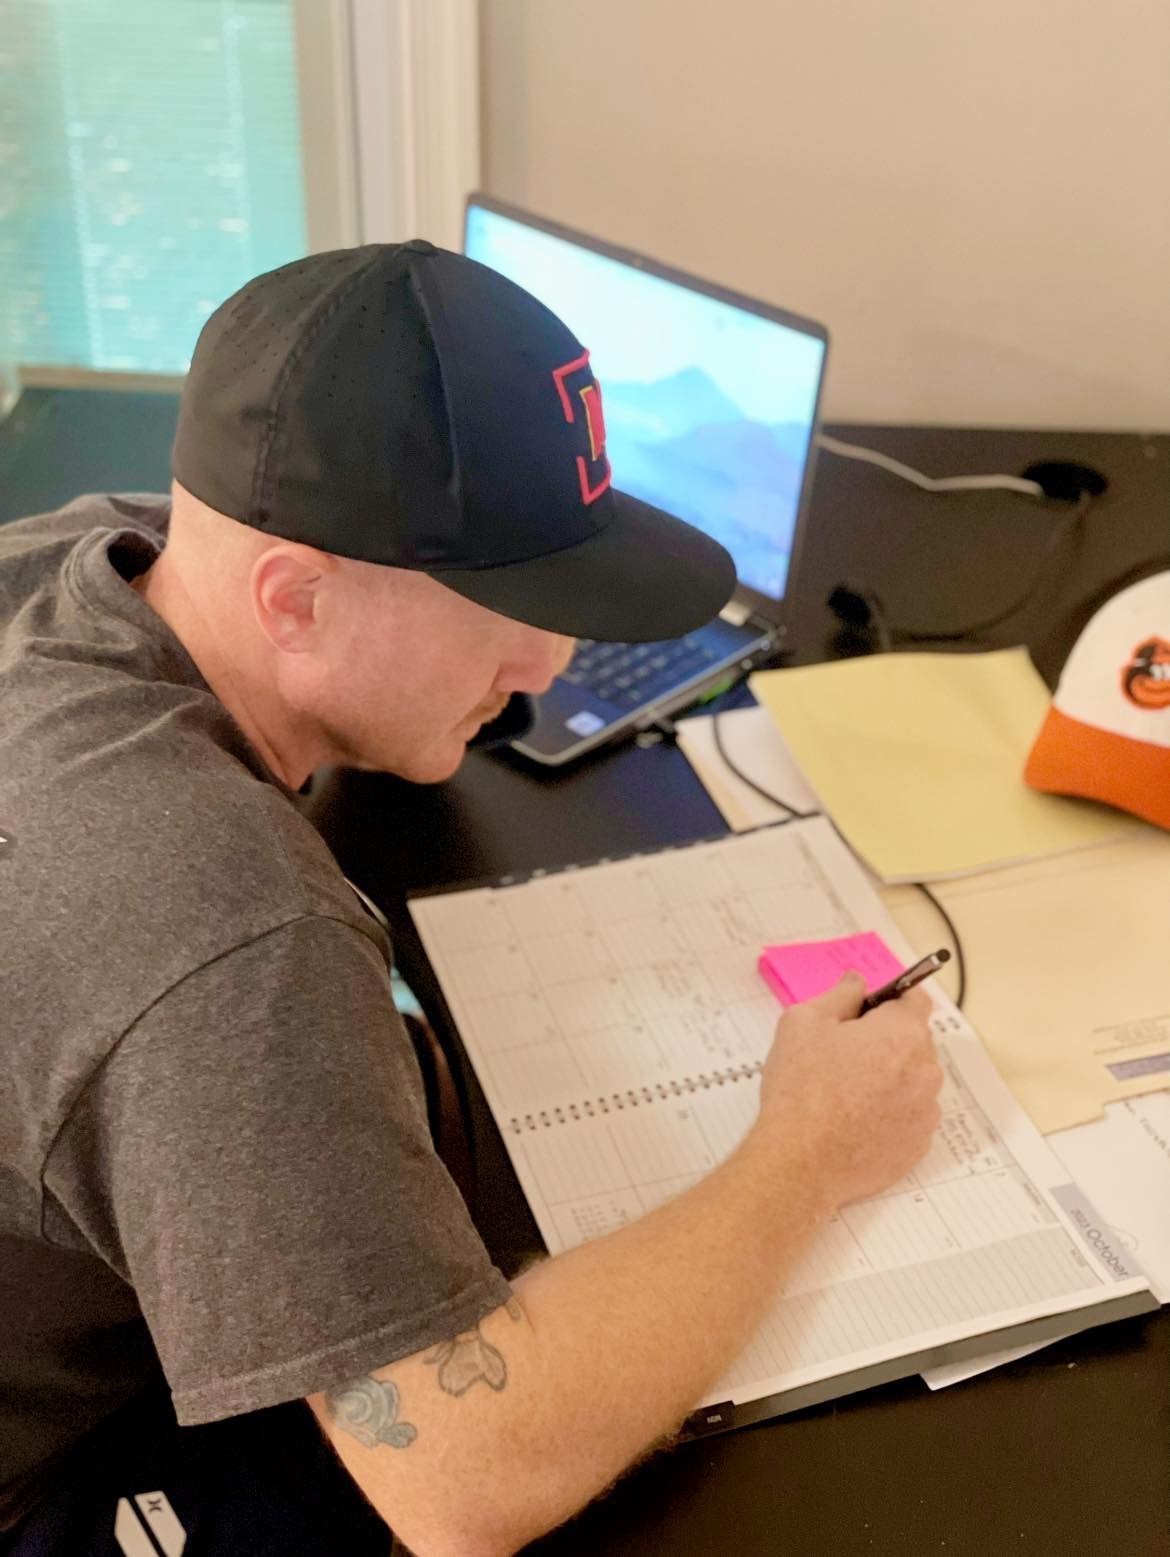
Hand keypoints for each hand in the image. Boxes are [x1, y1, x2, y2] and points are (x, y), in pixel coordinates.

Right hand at [753, 971, 942, 1210]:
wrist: (800, 1161)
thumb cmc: (801, 1088)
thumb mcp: (804, 1022)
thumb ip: (840, 994)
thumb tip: (858, 983)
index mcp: (902, 1033)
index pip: (914, 999)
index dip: (888, 1000)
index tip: (866, 1011)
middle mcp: (926, 1070)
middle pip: (914, 1040)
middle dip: (886, 1040)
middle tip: (844, 1055)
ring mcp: (926, 1111)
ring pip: (913, 1079)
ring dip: (890, 1077)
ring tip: (847, 1092)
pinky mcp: (918, 1145)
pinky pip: (910, 1115)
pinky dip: (890, 1112)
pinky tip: (856, 1119)